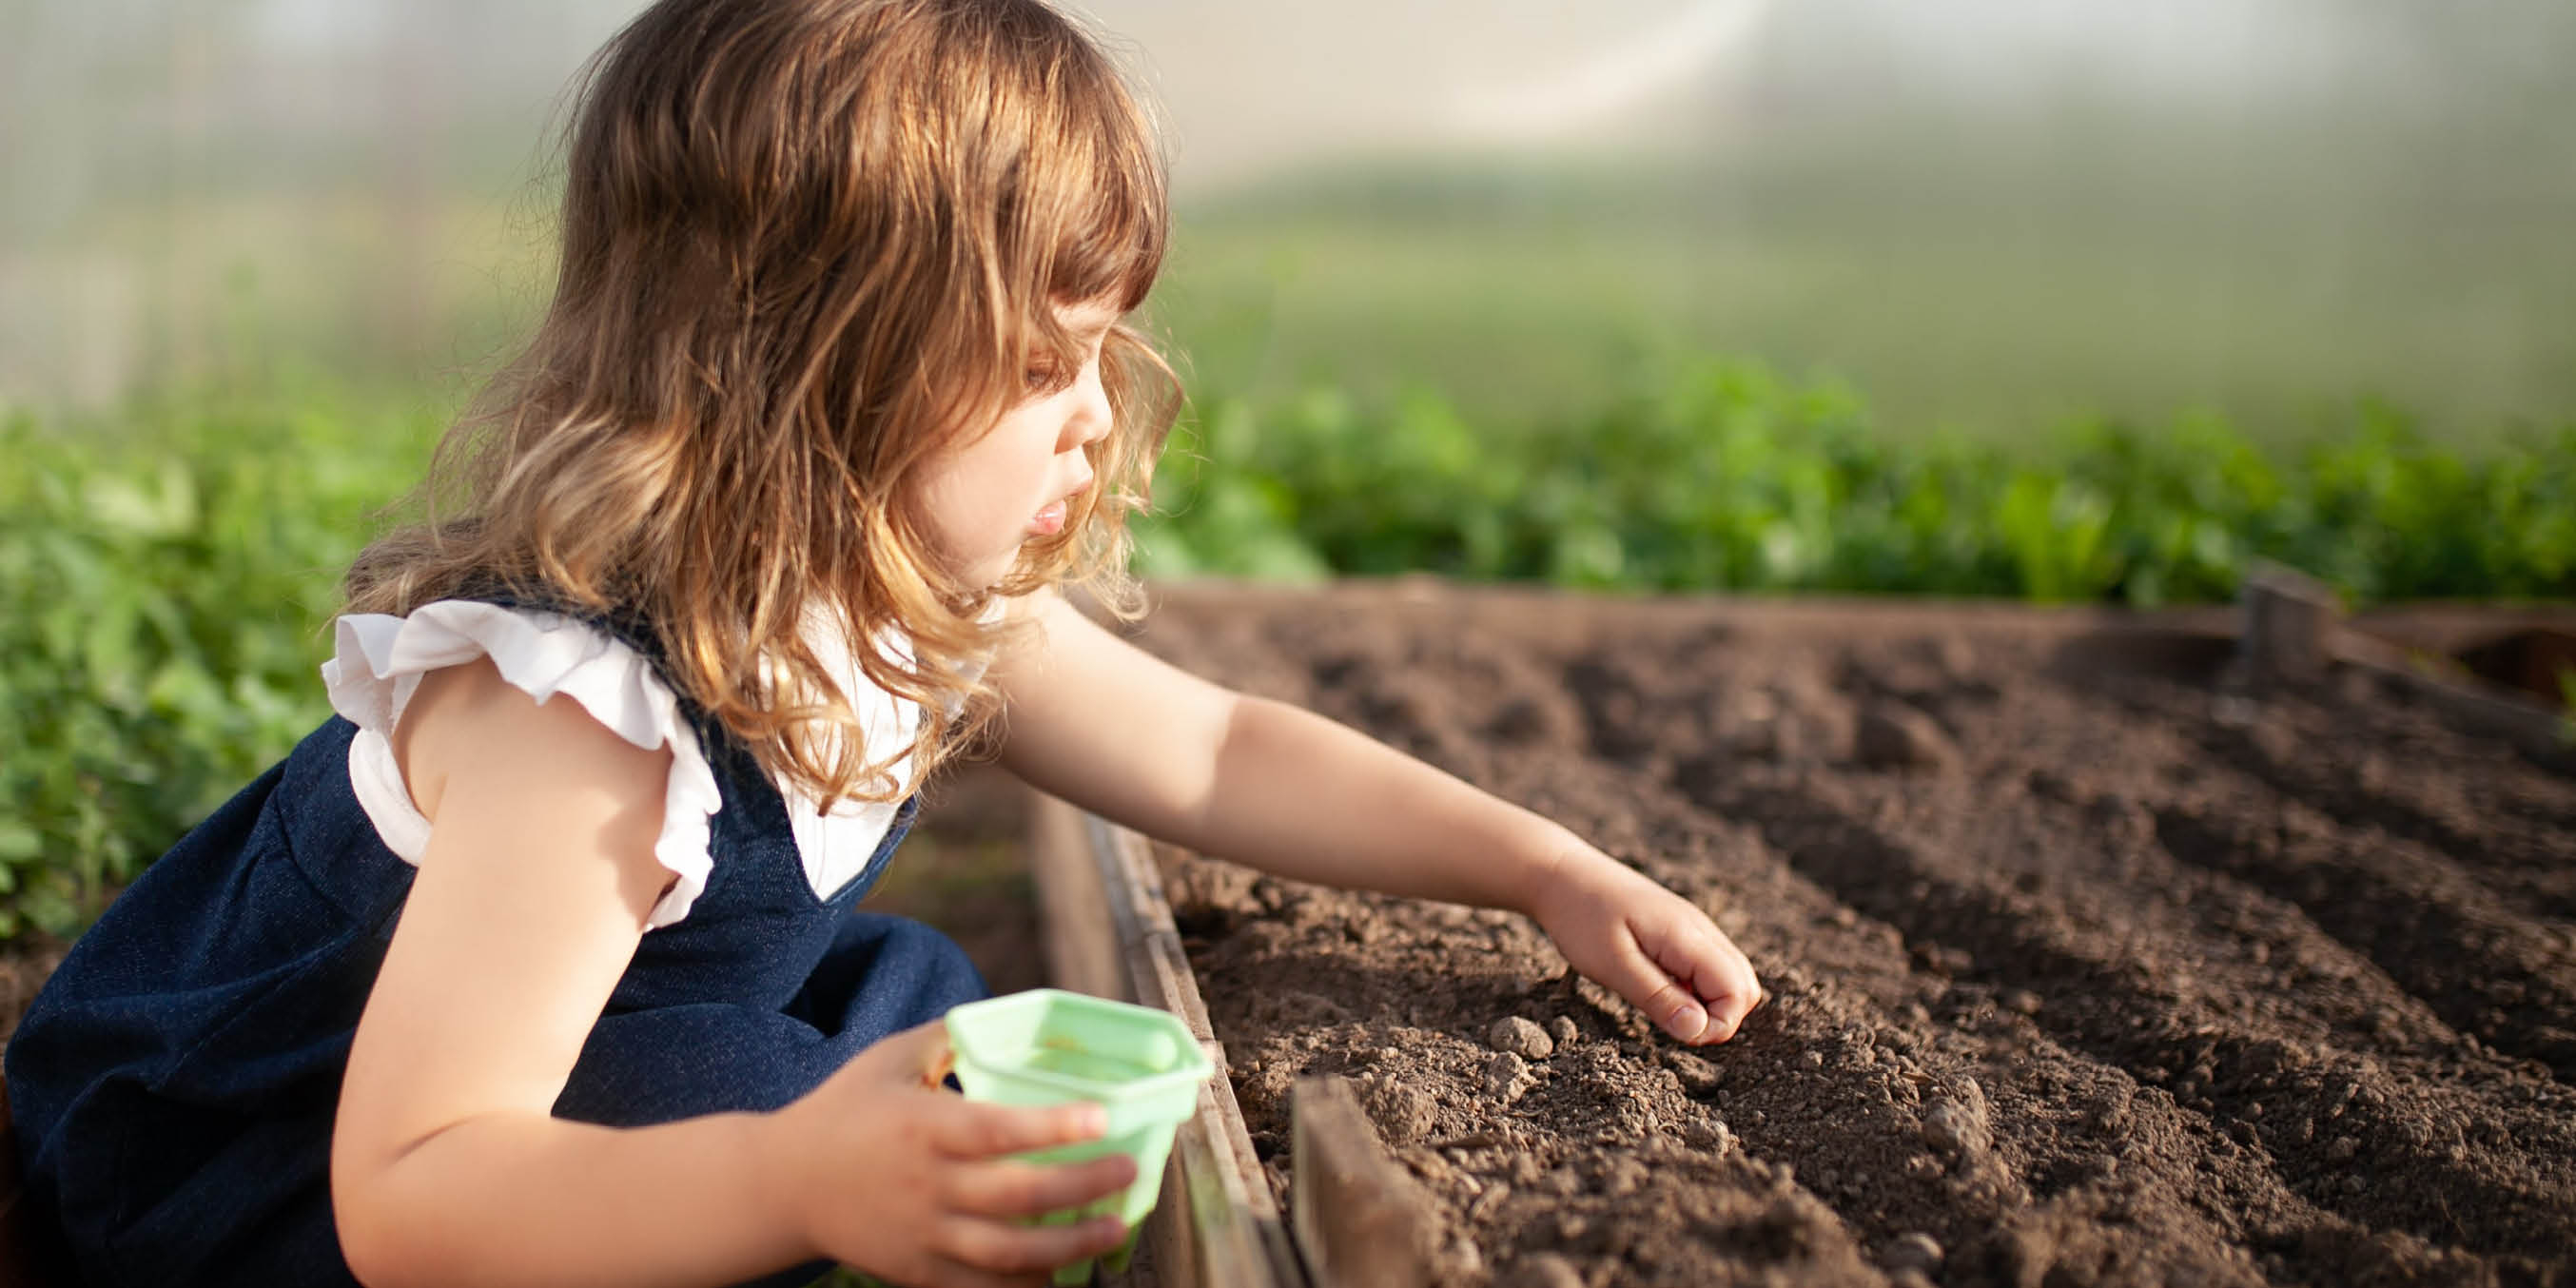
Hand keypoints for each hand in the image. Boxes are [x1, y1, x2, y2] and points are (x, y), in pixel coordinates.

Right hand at [765, 1021, 1138, 1287]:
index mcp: (922, 1128)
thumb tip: (1000, 1015)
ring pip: (1009, 1251)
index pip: (998, 1130)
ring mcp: (923, 1234)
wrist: (781, 1185)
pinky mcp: (916, 1271)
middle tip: (1127, 1172)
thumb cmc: (842, 1112)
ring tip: (1111, 1228)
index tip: (1102, 1119)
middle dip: (1083, 1187)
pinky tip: (1061, 1273)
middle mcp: (926, 1185)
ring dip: (1069, 1245)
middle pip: (1018, 1195)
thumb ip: (944, 1037)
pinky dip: (1024, 1285)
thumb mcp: (887, 1060)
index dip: (1054, 1127)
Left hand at [1524, 847, 1764, 1044]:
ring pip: (1730, 976)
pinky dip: (1695, 986)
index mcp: (1688, 936)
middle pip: (1745, 986)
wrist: (1561, 874)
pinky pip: (1708, 965)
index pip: (1737, 992)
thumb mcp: (1613, 966)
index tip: (1677, 1030)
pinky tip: (1657, 984)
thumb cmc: (1581, 919)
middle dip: (1719, 1017)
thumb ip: (1659, 998)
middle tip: (1671, 1021)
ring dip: (1707, 1002)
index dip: (1717, 1025)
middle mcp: (1701, 929)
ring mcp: (1693, 926)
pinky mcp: (1680, 929)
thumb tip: (1699, 1031)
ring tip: (1662, 1003)